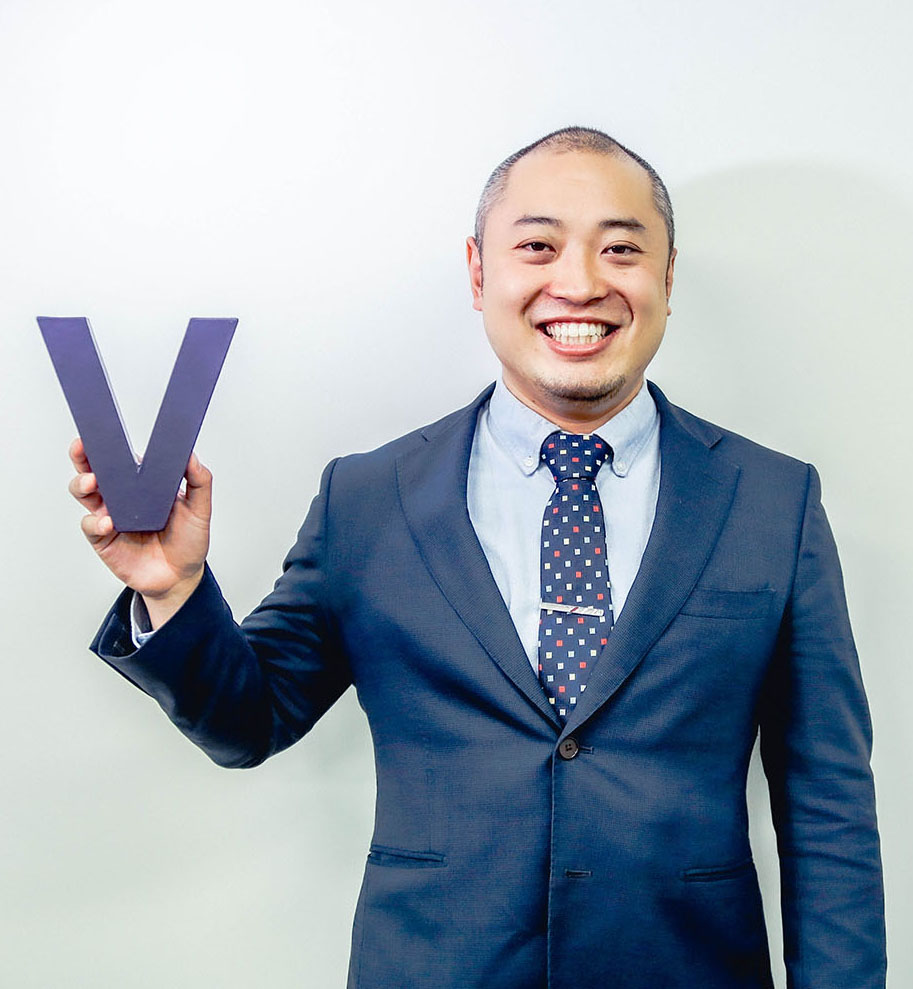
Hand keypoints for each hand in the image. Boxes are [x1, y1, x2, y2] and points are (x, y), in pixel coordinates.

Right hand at [68, 438, 209, 625]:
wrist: (181, 577)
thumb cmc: (188, 541)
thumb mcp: (200, 510)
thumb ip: (199, 482)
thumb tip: (191, 455)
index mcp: (142, 485)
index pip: (121, 460)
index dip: (109, 445)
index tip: (104, 433)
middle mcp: (121, 497)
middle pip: (94, 470)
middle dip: (84, 457)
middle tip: (84, 448)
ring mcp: (110, 516)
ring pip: (84, 493)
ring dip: (83, 484)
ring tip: (92, 483)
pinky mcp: (103, 539)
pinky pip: (91, 526)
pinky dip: (96, 522)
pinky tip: (108, 522)